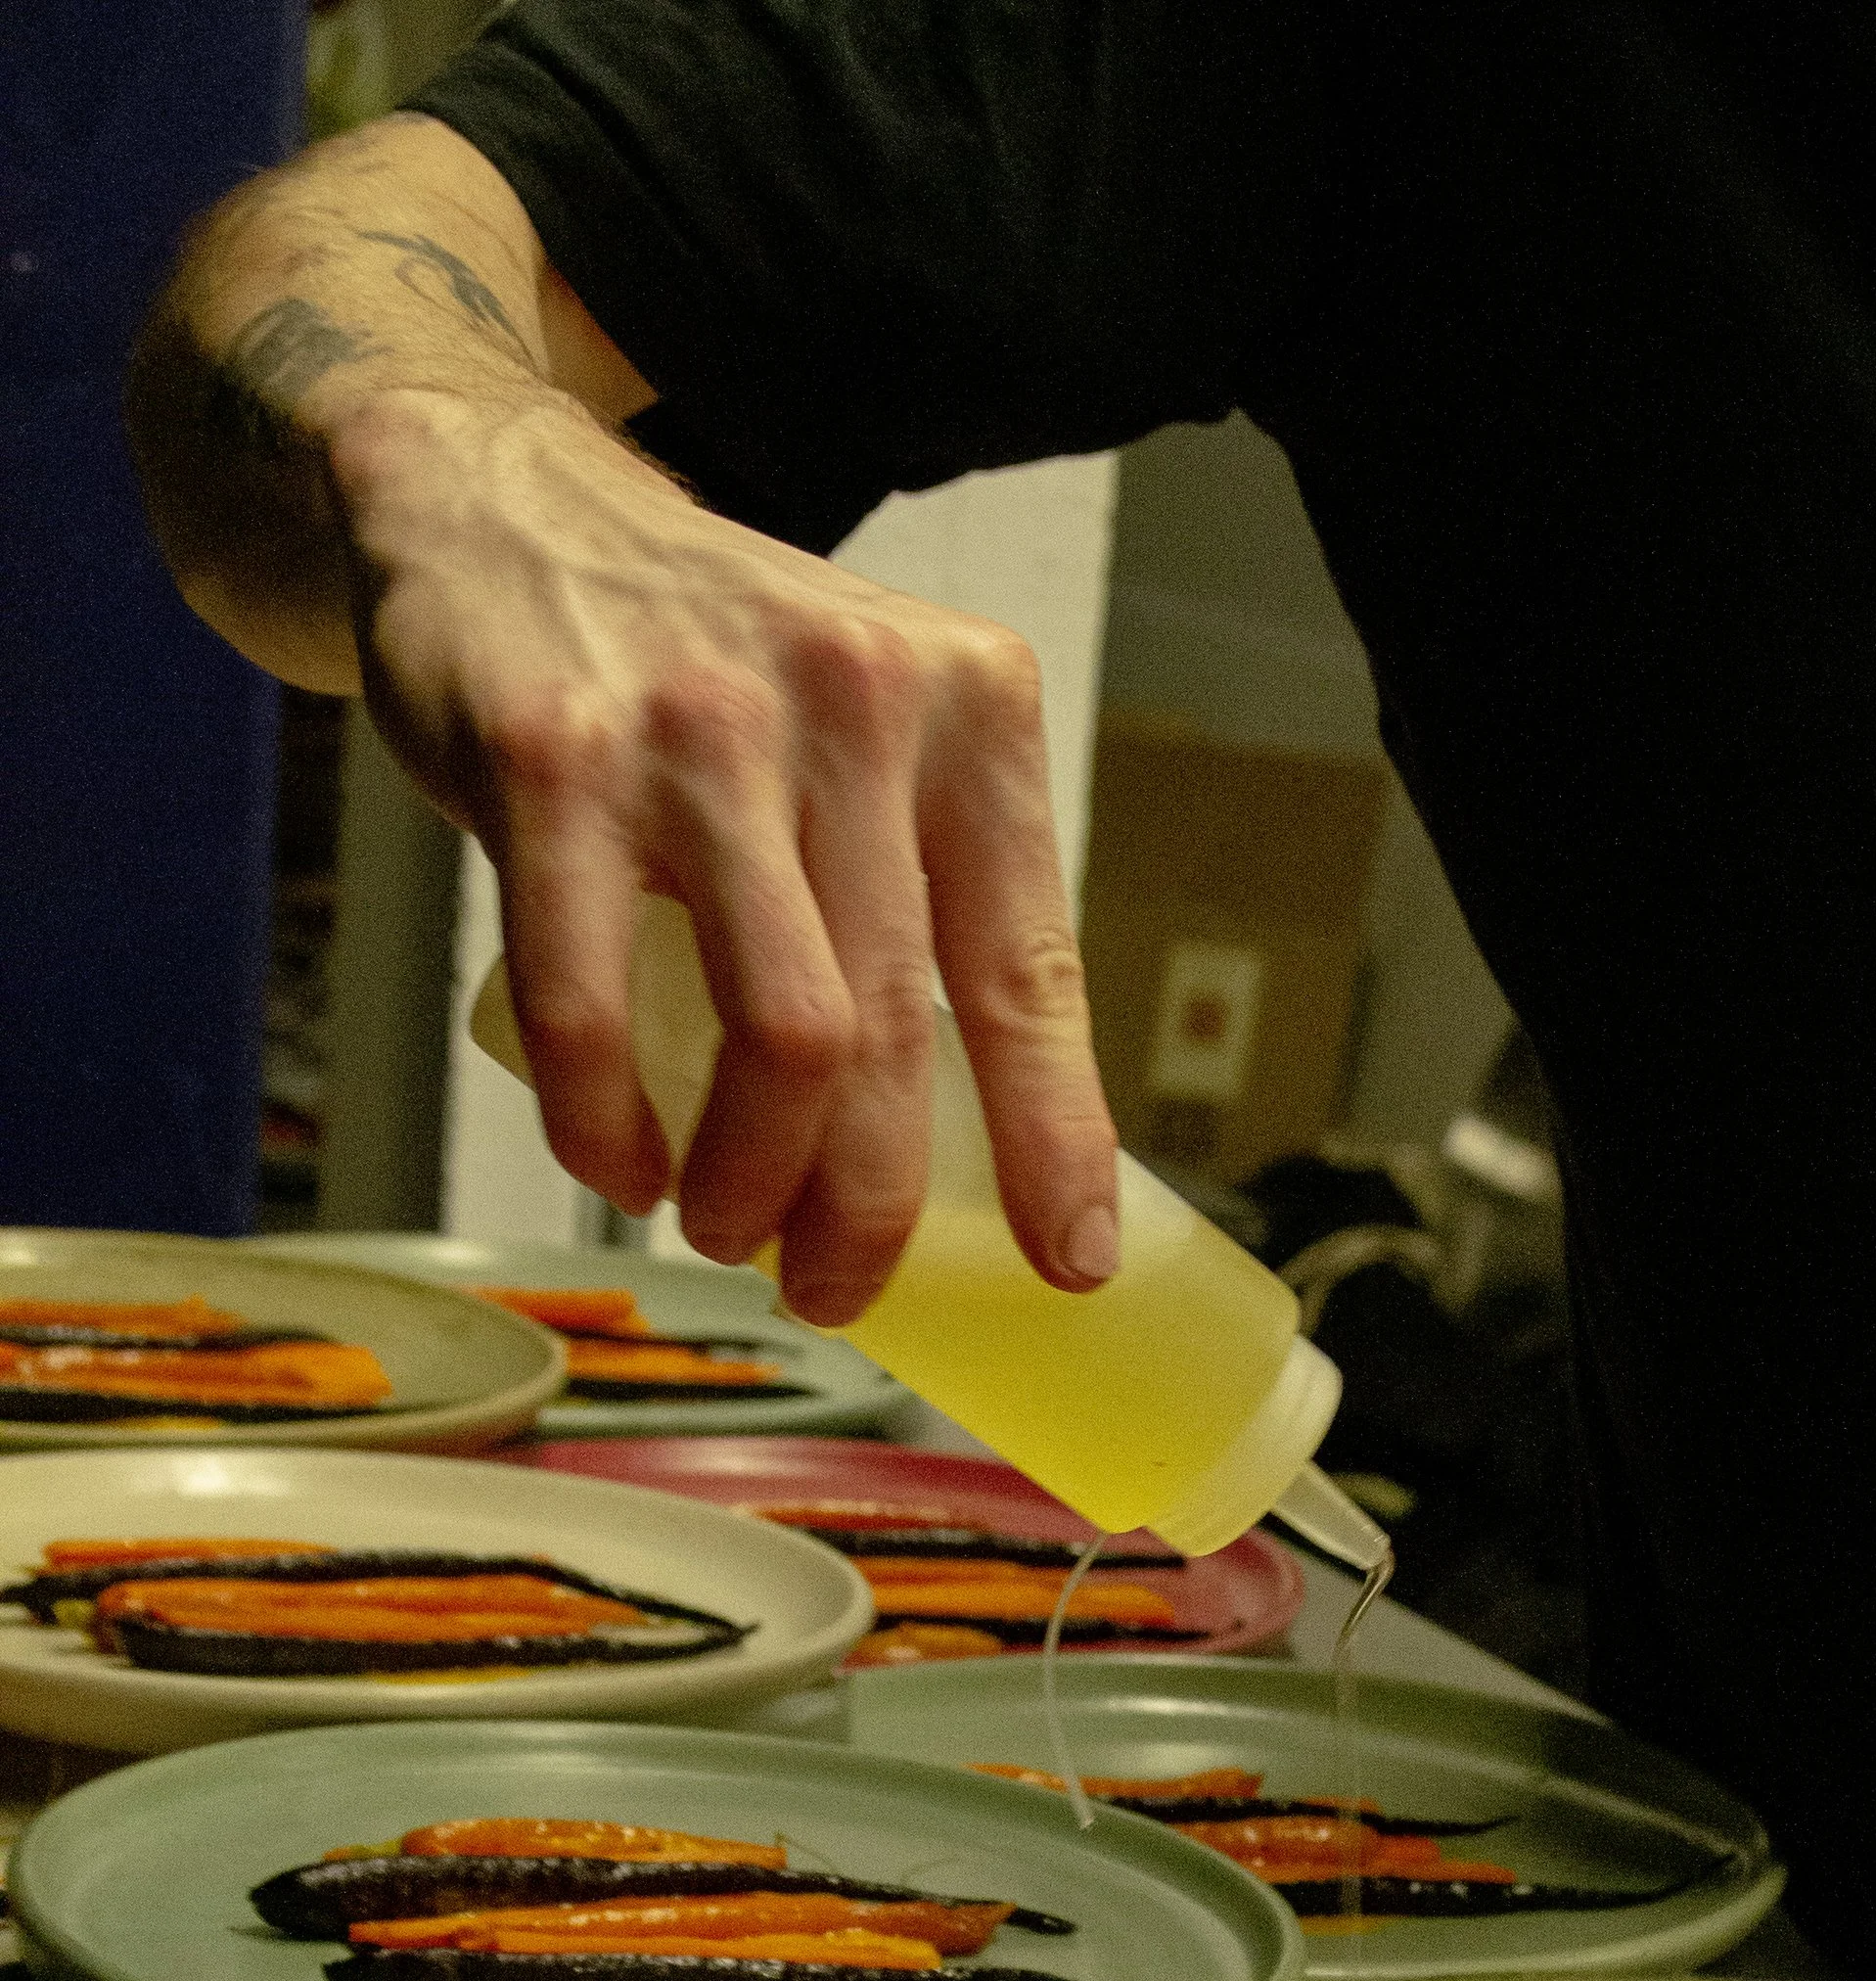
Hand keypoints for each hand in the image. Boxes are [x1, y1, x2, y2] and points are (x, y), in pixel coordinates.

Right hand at [337, 384, 1117, 1322]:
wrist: (498, 497)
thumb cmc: (704, 663)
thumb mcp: (865, 723)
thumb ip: (925, 880)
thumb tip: (986, 1122)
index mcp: (965, 706)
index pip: (1029, 966)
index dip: (1055, 1136)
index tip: (1070, 1260)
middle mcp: (851, 701)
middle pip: (894, 1032)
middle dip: (869, 1204)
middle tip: (832, 1280)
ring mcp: (697, 727)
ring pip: (776, 1033)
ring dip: (753, 1179)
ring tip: (728, 1223)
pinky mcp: (551, 758)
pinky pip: (592, 1007)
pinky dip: (610, 1124)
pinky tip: (621, 1161)